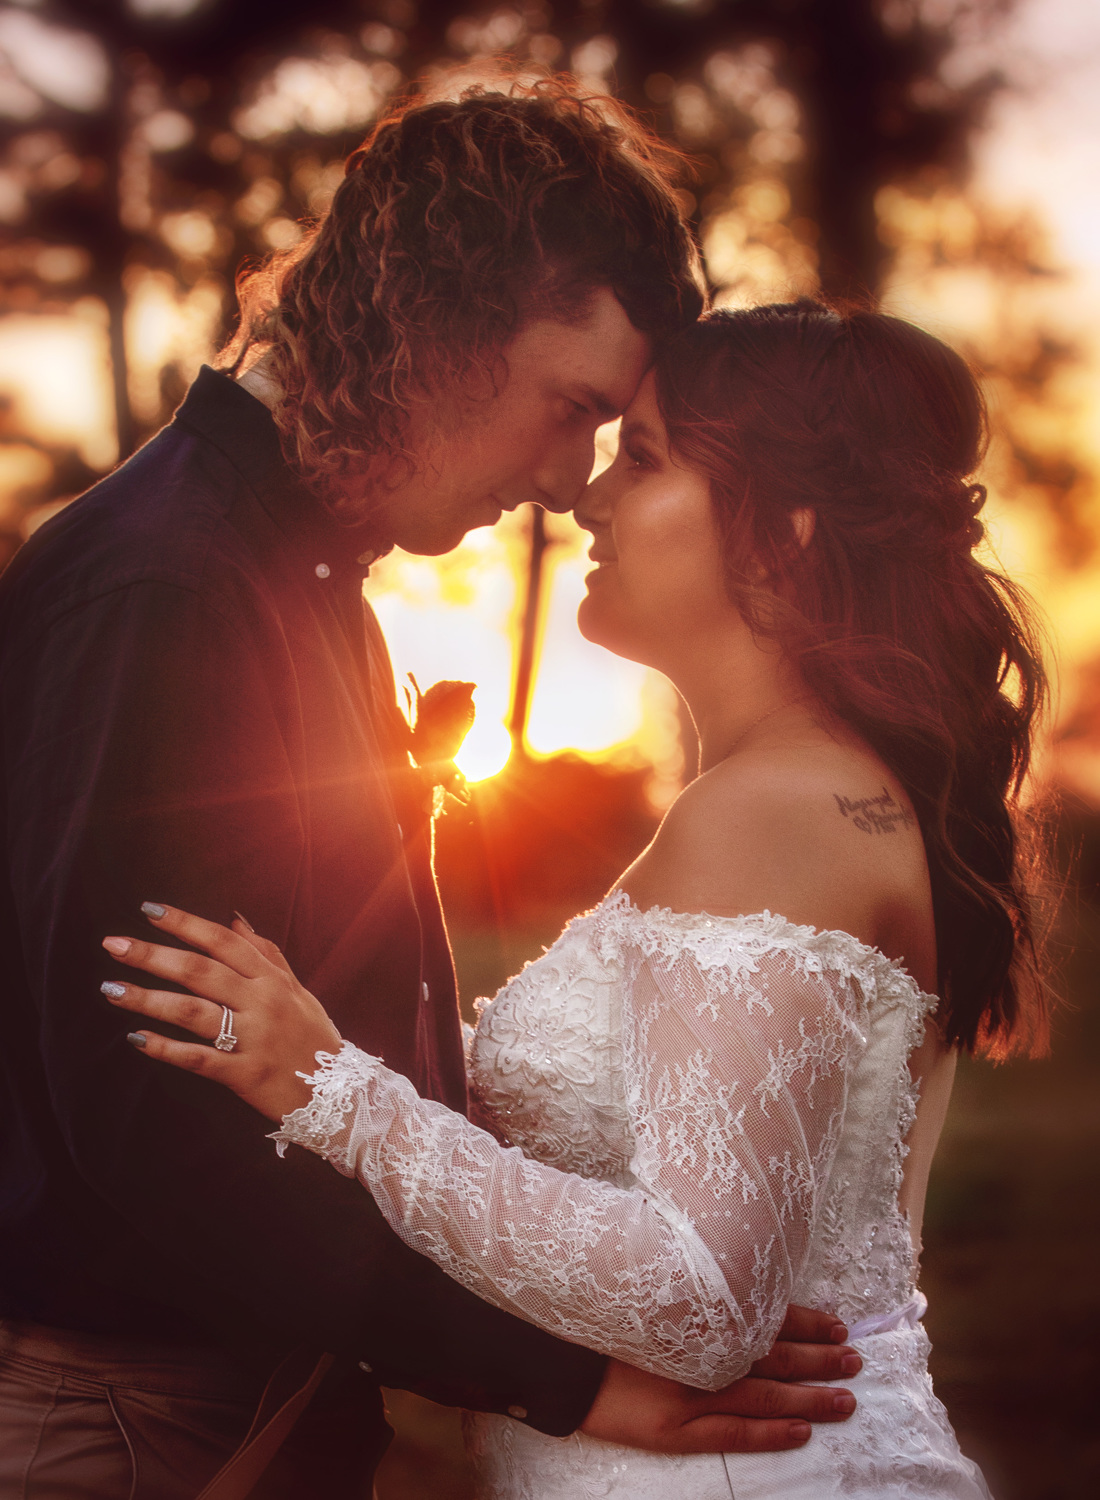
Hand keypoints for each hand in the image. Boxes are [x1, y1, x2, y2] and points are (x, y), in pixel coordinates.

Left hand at [102, 903, 341, 1119]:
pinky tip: (136, 1039)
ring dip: (147, 999)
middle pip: (200, 971)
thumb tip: (235, 919)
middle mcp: (263, 1004)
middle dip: (153, 955)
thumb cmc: (314, 1038)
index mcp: (273, 980)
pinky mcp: (245, 1075)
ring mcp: (254, 1040)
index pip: (223, 942)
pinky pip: (198, 1059)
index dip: (185, 923)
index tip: (148, 910)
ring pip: (193, 1012)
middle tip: (113, 944)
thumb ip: (266, 955)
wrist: (342, 1094)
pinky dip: (165, 1048)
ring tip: (110, 989)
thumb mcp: (298, 990)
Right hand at [581, 1307, 860, 1453]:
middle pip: (774, 1355)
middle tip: (856, 1359)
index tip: (837, 1322)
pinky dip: (771, 1434)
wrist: (553, 1353)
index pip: (765, 1315)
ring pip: (765, 1395)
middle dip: (819, 1357)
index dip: (804, 1320)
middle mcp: (702, 1350)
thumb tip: (720, 1273)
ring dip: (809, 1396)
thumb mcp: (644, 1284)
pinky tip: (802, 1432)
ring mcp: (692, 1392)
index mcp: (697, 1313)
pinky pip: (734, 1434)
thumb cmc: (597, 1311)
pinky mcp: (675, 1430)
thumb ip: (684, 1284)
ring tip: (846, 1399)